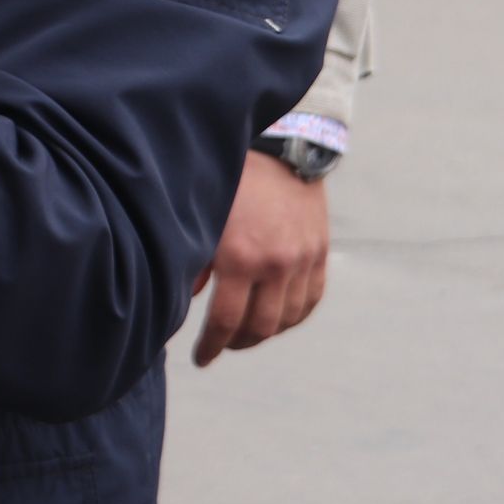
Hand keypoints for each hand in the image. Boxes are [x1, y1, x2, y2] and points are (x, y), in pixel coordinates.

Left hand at [189, 151, 328, 365]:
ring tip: (245, 332)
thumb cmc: (227, 178)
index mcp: (239, 256)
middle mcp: (275, 263)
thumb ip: (190, 262)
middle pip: (259, 328)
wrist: (277, 145)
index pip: (225, 322)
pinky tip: (277, 318)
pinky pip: (311, 300)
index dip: (211, 347)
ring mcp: (302, 259)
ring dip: (265, 333)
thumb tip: (184, 301)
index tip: (201, 359)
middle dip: (237, 343)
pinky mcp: (319, 252)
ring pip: (287, 319)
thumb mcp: (199, 217)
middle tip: (222, 345)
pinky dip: (294, 316)